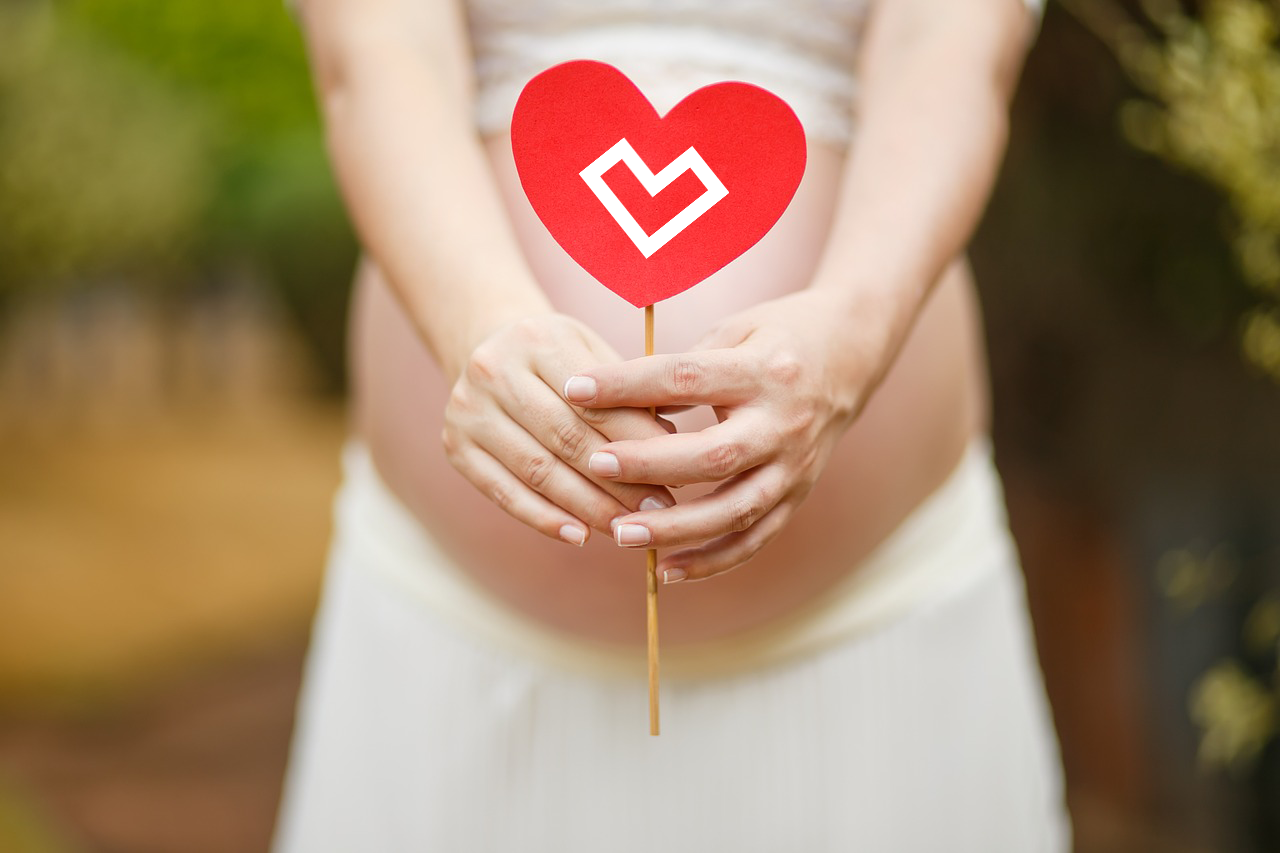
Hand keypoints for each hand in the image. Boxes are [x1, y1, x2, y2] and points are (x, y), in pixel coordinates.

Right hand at [443, 313, 673, 545]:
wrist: (486, 348)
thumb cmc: (559, 359)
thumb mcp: (593, 354)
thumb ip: (628, 396)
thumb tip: (672, 447)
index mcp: (537, 340)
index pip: (595, 402)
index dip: (637, 442)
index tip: (677, 473)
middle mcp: (494, 371)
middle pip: (566, 439)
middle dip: (618, 481)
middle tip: (659, 511)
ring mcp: (468, 410)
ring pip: (538, 471)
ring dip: (587, 507)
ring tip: (627, 528)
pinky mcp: (455, 446)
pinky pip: (504, 492)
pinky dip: (544, 518)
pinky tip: (579, 536)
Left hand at [564, 289, 879, 580]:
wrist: (854, 353)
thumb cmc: (778, 336)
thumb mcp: (735, 331)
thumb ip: (683, 366)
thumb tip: (615, 401)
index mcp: (765, 371)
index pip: (687, 378)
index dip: (628, 385)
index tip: (575, 389)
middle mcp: (784, 423)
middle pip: (713, 454)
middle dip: (649, 464)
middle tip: (594, 464)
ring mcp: (795, 466)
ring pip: (734, 509)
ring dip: (676, 528)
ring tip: (620, 533)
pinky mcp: (798, 495)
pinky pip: (755, 538)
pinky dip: (712, 561)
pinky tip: (666, 571)